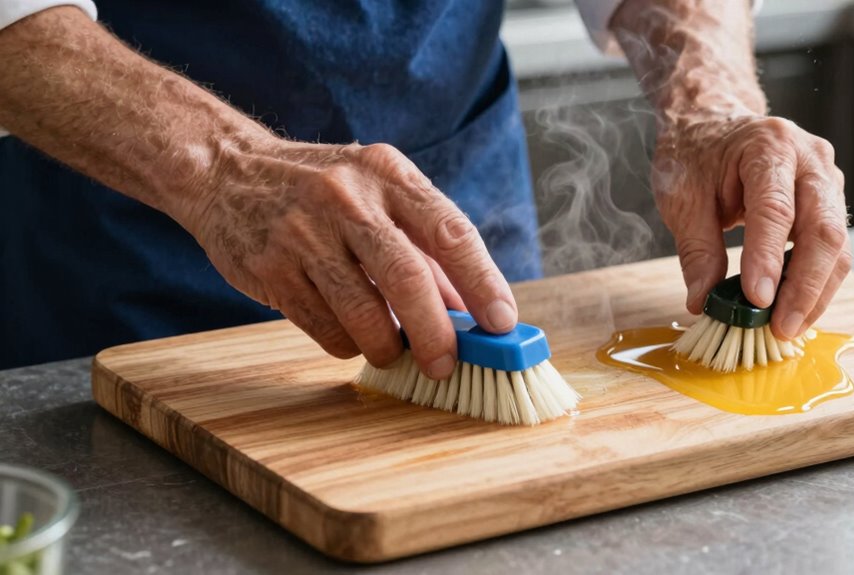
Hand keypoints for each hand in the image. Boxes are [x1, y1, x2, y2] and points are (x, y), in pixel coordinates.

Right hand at [177, 140, 517, 378]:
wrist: (225, 170)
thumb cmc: (321, 189)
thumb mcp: (377, 193)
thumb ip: (425, 247)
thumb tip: (470, 310)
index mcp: (387, 173)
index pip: (450, 231)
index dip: (483, 282)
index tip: (503, 323)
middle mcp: (347, 197)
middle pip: (408, 278)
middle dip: (436, 334)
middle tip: (448, 365)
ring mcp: (304, 233)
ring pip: (364, 314)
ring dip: (389, 347)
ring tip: (394, 351)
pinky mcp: (271, 269)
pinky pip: (325, 329)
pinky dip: (348, 344)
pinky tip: (350, 334)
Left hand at [653, 114, 850, 339]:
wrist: (713, 122)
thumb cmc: (697, 154)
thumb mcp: (682, 197)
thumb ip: (696, 249)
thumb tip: (703, 300)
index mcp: (768, 146)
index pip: (775, 208)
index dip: (768, 258)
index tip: (758, 300)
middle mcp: (809, 159)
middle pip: (823, 228)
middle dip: (805, 286)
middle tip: (780, 327)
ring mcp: (826, 180)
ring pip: (837, 244)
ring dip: (815, 292)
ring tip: (787, 327)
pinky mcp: (829, 203)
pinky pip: (833, 249)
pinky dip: (816, 283)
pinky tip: (796, 310)